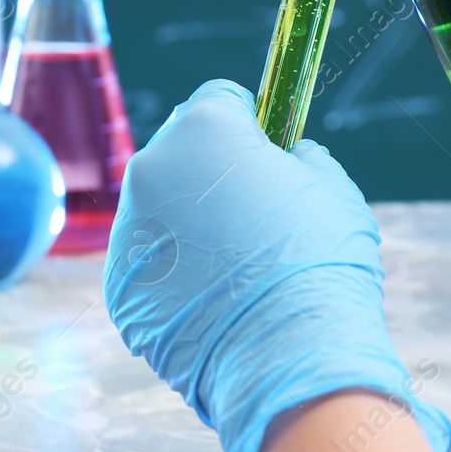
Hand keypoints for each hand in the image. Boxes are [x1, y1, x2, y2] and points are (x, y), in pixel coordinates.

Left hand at [103, 80, 450, 451]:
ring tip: (241, 270)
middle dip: (214, 174)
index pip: (221, 98)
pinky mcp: (119, 286)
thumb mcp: (331, 185)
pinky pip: (150, 265)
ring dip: (192, 226)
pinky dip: (176, 276)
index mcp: (202, 128)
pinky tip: (217, 301)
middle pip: (183, 152)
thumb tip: (285, 158)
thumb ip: (298, 157)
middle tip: (260, 216)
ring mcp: (128, 230)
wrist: (289, 353)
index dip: (252, 123)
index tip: (270, 152)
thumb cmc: (319, 259)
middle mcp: (150, 168)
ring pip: (162, 211)